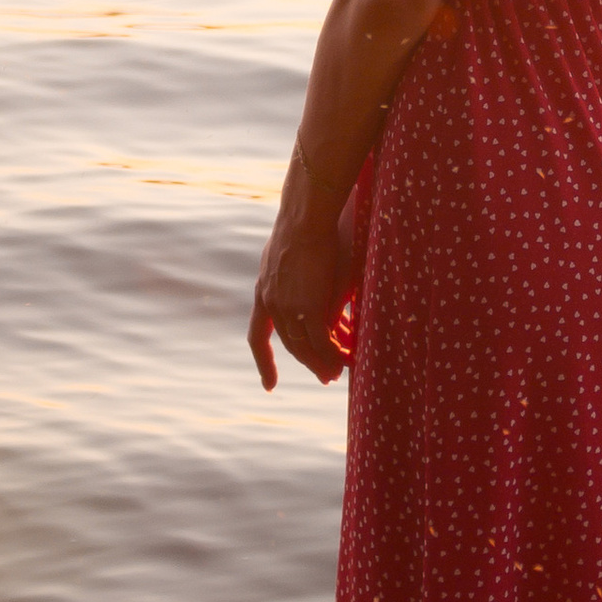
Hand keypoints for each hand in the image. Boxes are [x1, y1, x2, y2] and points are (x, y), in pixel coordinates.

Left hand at [249, 206, 346, 391]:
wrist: (305, 216)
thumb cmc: (304, 223)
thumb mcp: (289, 252)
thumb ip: (293, 270)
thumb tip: (303, 270)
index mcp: (263, 291)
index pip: (257, 336)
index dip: (265, 361)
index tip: (270, 385)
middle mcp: (270, 304)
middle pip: (289, 343)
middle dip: (308, 363)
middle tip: (325, 376)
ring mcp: (287, 308)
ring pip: (305, 347)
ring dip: (322, 363)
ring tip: (336, 374)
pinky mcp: (308, 308)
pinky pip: (321, 341)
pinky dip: (332, 354)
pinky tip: (344, 361)